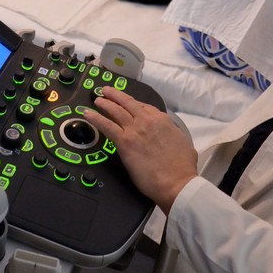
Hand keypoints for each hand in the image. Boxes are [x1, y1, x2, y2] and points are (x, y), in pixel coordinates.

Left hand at [84, 88, 198, 213]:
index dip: (133, 104)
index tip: (127, 103)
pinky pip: (106, 126)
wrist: (176, 181)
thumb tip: (172, 137)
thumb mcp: (184, 143)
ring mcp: (135, 130)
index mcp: (162, 120)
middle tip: (107, 91)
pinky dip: (96, 118)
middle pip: (128, 103)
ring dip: (105, 103)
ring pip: (116, 111)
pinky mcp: (124, 142)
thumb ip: (174, 135)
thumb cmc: (182, 167)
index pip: (144, 106)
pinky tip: (88, 115)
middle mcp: (147, 121)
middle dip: (116, 95)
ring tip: (97, 100)